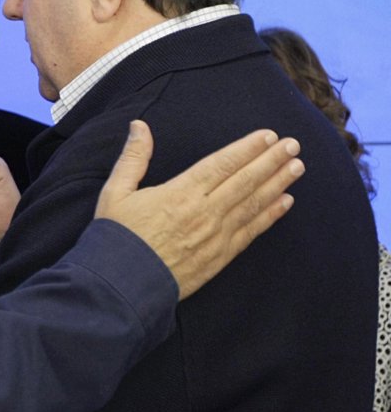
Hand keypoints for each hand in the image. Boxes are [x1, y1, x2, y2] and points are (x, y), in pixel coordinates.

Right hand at [96, 120, 301, 298]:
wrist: (120, 285)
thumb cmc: (116, 237)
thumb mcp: (115, 192)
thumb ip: (133, 158)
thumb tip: (139, 126)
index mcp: (180, 193)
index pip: (222, 164)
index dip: (247, 148)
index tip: (268, 136)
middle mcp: (205, 212)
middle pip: (245, 181)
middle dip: (271, 161)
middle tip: (293, 145)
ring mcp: (216, 236)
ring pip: (253, 204)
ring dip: (277, 184)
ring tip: (296, 167)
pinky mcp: (219, 257)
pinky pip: (251, 232)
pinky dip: (270, 216)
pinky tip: (285, 203)